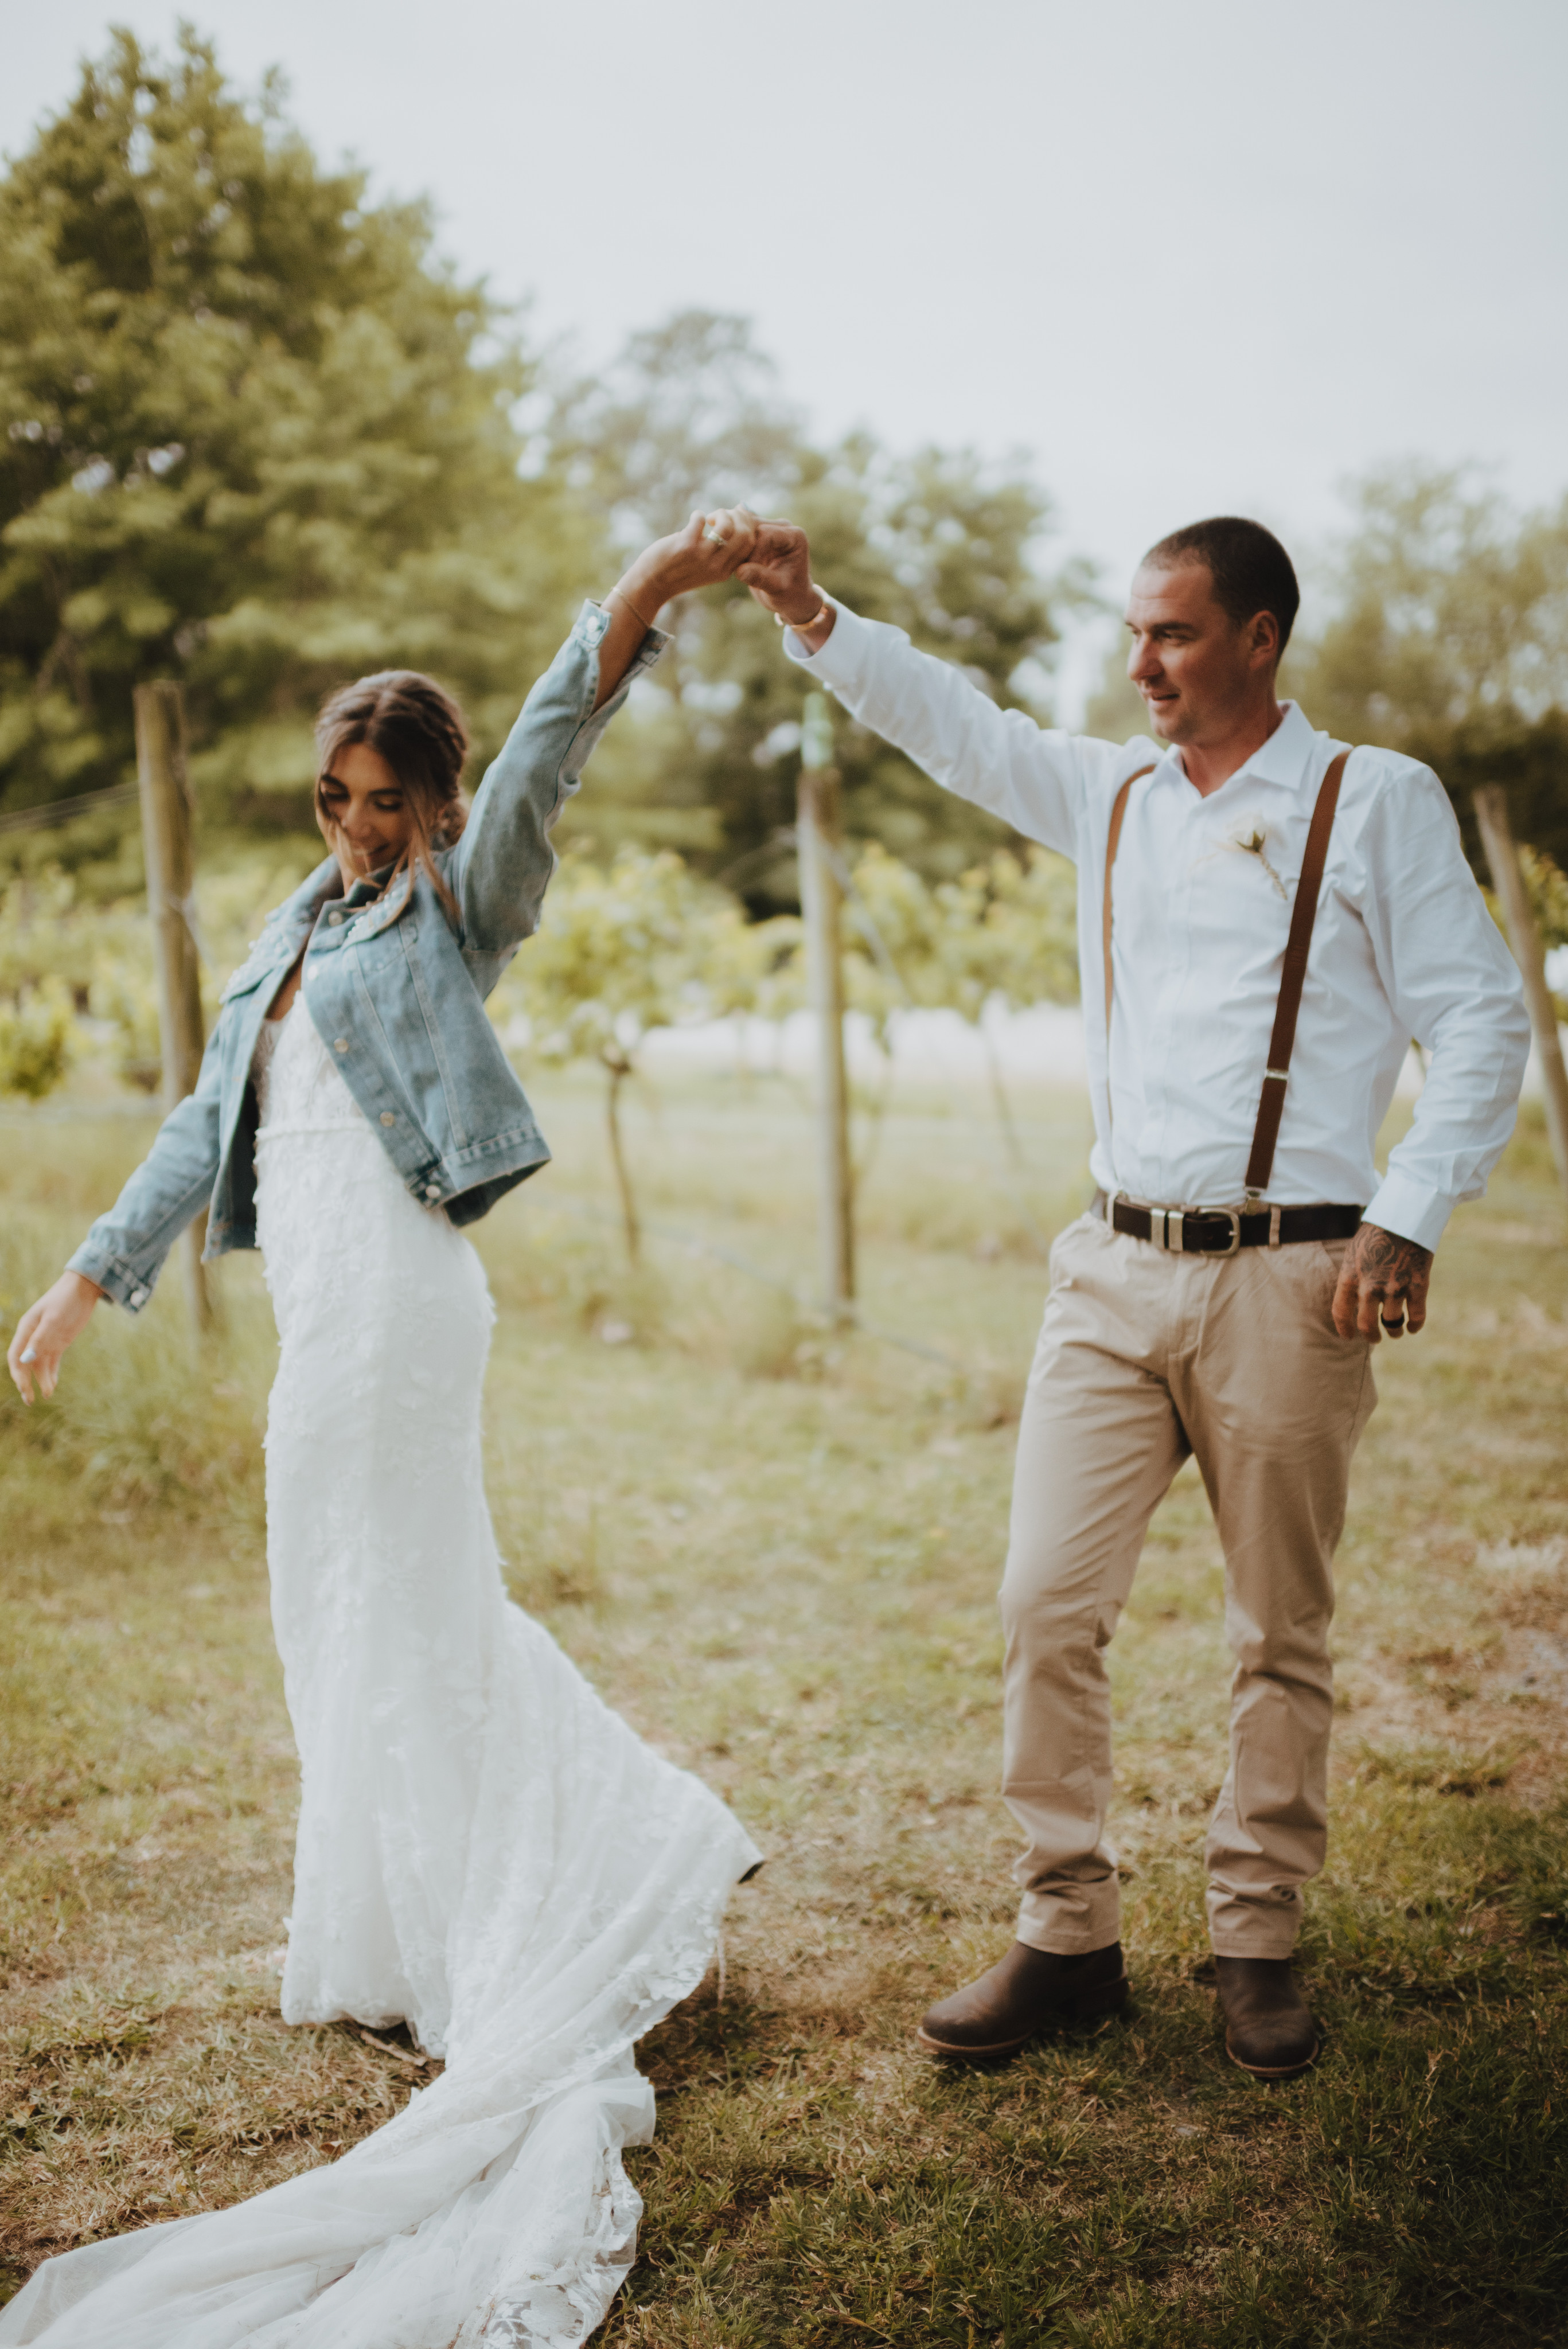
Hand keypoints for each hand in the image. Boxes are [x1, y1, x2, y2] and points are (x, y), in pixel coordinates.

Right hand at [8, 1270, 104, 1403]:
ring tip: (48, 1395)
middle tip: (30, 1401)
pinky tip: (52, 1386)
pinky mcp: (59, 1343)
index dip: (17, 1373)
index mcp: (26, 1329)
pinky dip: (51, 1374)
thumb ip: (39, 1339)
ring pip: (39, 1366)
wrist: (83, 1290)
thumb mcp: (53, 1319)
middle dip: (26, 1383)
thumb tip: (25, 1360)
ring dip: (41, 1381)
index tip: (23, 1388)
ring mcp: (46, 1341)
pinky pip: (52, 1362)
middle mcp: (33, 1337)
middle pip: (25, 1364)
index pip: (15, 1356)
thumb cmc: (65, 1300)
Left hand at [593, 509, 766, 710]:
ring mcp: (702, 556)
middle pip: (744, 535)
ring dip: (721, 514)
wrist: (651, 584)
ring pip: (728, 527)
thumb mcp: (704, 566)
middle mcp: (717, 565)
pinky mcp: (686, 546)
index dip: (746, 525)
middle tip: (721, 516)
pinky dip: (698, 514)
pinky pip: (701, 520)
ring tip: (709, 518)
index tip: (735, 518)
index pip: (750, 544)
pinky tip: (694, 519)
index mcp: (725, 571)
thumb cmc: (676, 570)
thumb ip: (719, 550)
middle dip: (736, 518)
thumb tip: (732, 520)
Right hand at [732, 516, 832, 640]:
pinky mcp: (758, 533)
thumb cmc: (789, 595)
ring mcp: (770, 528)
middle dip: (741, 546)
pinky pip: (739, 532)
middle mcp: (783, 527)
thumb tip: (739, 571)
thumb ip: (761, 578)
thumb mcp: (777, 589)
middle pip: (753, 526)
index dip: (752, 552)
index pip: (766, 534)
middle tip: (734, 567)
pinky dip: (732, 544)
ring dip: (734, 544)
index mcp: (795, 536)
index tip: (744, 572)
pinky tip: (729, 559)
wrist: (789, 597)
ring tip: (733, 565)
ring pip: (743, 527)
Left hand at [1331, 1222, 1432, 1342]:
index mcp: (1349, 1278)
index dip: (1344, 1329)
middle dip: (1371, 1336)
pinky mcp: (1418, 1285)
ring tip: (1394, 1331)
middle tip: (1374, 1338)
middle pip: (1367, 1325)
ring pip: (1392, 1323)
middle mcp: (1370, 1287)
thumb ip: (1351, 1279)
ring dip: (1394, 1331)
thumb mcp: (1353, 1255)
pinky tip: (1412, 1327)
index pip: (1341, 1313)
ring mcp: (1395, 1288)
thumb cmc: (1375, 1234)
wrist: (1403, 1216)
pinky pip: (1416, 1316)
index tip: (1349, 1337)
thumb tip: (1350, 1303)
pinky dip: (1414, 1326)